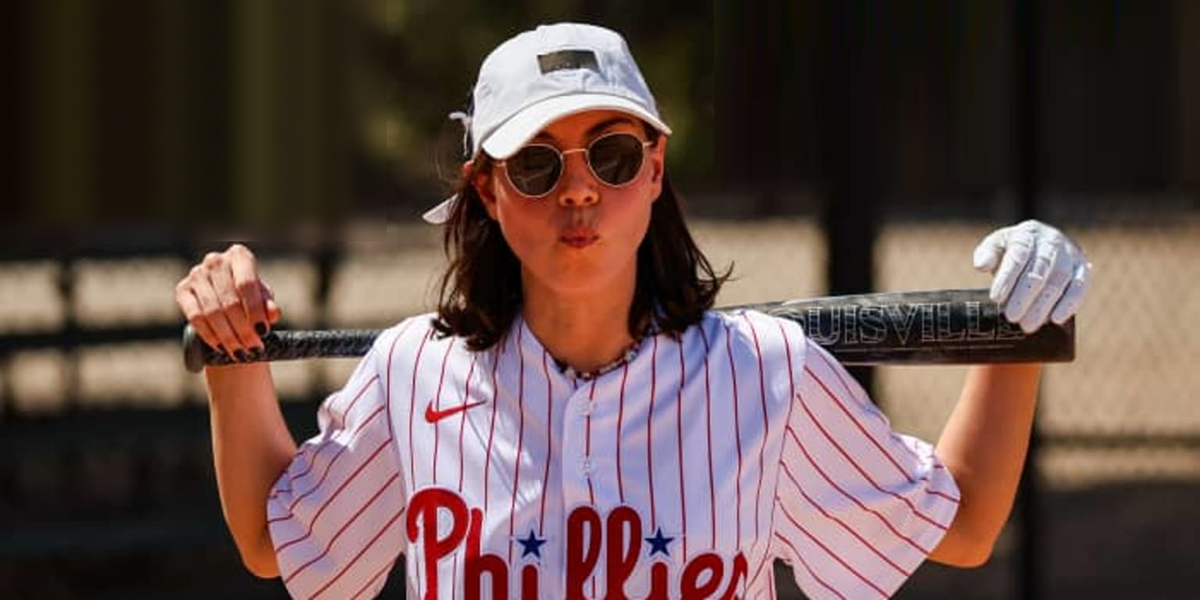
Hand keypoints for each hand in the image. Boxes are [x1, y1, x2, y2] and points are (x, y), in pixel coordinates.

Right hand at [174, 244, 281, 361]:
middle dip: (243, 329)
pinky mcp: (182, 290)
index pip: (247, 284)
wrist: (226, 300)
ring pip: (212, 311)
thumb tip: (273, 313)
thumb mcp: (263, 299)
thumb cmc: (250, 297)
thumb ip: (268, 305)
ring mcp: (196, 274)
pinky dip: (209, 335)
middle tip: (253, 349)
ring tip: (240, 352)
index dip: (255, 310)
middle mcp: (215, 260)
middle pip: (229, 301)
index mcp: (239, 256)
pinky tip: (221, 347)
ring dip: (227, 336)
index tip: (263, 331)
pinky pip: (195, 316)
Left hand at [972, 220, 1092, 332]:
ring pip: (1059, 280)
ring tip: (1028, 325)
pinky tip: (1056, 319)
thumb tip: (981, 265)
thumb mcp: (996, 247)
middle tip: (1012, 317)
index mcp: (1028, 233)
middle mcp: (1052, 240)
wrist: (1041, 247)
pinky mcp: (1084, 268)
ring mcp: (1070, 253)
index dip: (1007, 277)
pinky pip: (1080, 286)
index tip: (996, 298)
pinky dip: (1069, 303)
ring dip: (1043, 305)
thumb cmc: (1012, 251)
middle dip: (1024, 296)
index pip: (1018, 255)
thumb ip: (987, 254)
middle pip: (1039, 270)